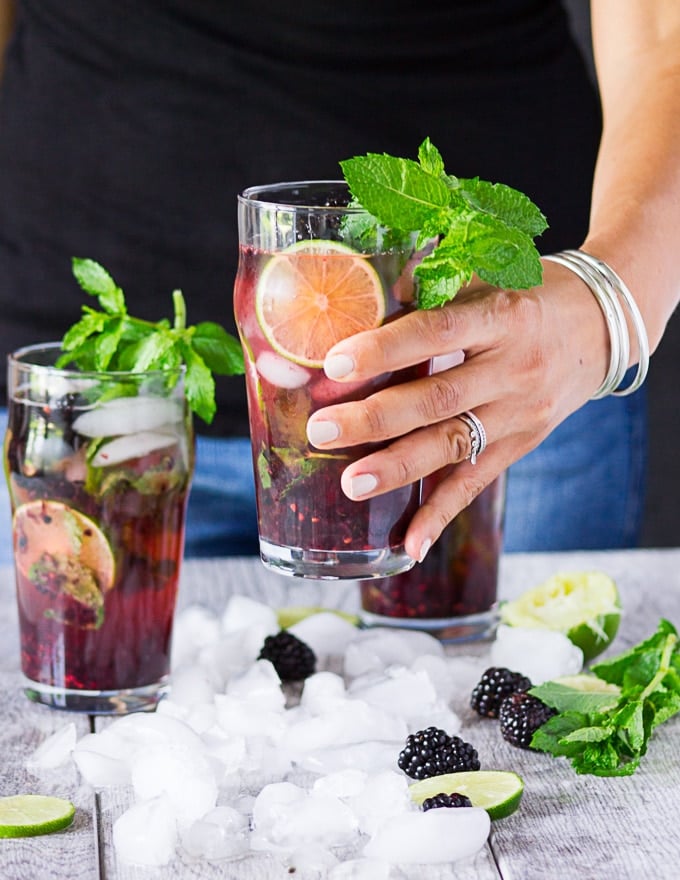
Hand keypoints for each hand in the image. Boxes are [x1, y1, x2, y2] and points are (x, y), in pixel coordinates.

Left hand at [306, 260, 609, 560]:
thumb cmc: (533, 294)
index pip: (438, 333)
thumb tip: (370, 293)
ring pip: (454, 447)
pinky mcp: (521, 445)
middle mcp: (513, 369)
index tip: (336, 365)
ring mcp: (519, 414)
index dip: (387, 349)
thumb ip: (433, 284)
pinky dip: (442, 515)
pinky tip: (410, 546)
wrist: (602, 325)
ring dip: (399, 469)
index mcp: (502, 317)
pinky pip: (477, 483)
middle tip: (322, 430)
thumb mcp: (491, 274)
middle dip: (377, 419)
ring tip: (351, 485)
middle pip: (440, 400)